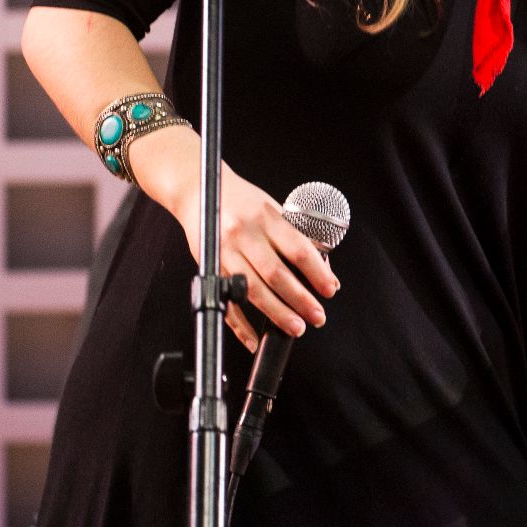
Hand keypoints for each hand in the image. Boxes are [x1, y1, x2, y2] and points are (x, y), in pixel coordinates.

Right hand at [132, 126, 339, 350]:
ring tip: (296, 326)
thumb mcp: (272, 208)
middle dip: (300, 300)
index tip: (330, 289)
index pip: (298, 249)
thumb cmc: (240, 200)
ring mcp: (225, 253)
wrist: (196, 189)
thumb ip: (293, 235)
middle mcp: (244, 235)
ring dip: (277, 313)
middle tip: (317, 316)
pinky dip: (240, 325)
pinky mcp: (210, 267)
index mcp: (266, 217)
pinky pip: (226, 302)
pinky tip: (255, 337)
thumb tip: (322, 267)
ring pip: (253, 291)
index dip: (317, 272)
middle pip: (276, 275)